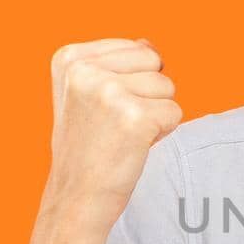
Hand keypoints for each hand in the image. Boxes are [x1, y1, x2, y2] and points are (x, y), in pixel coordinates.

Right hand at [42, 37, 180, 232]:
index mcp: (69, 58)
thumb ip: (114, 65)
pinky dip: (163, 133)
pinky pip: (175, 113)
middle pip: (153, 62)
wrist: (76, 199)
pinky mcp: (134, 118)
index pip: (135, 48)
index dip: (131, 82)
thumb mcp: (84, 95)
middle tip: (117, 124)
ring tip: (123, 136)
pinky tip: (134, 147)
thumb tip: (149, 45)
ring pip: (167, 87)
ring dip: (155, 114)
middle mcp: (85, 71)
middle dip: (147, 94)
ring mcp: (109, 92)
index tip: (102, 110)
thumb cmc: (87, 148)